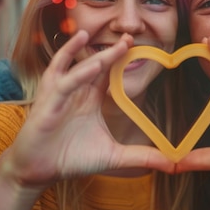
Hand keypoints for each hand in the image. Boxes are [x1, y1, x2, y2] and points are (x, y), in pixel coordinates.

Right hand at [0, 30, 173, 190]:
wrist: (38, 172)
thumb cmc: (70, 157)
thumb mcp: (113, 156)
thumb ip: (141, 156)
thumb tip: (171, 163)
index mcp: (90, 97)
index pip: (108, 72)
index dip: (121, 58)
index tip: (137, 45)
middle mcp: (75, 91)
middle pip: (95, 64)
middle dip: (112, 51)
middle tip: (130, 37)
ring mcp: (59, 94)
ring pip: (79, 69)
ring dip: (95, 55)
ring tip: (115, 46)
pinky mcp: (47, 104)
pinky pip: (64, 83)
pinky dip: (79, 74)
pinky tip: (95, 66)